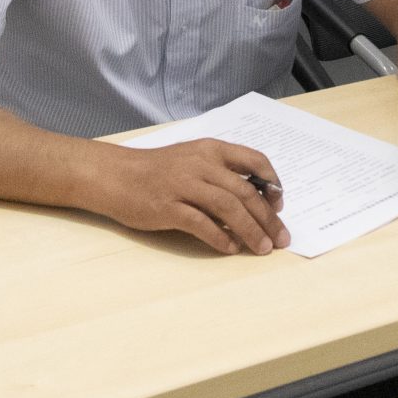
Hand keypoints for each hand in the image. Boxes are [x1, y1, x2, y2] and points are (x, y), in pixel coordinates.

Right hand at [96, 139, 288, 255]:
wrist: (115, 175)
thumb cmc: (156, 170)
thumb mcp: (192, 159)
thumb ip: (220, 173)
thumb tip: (253, 201)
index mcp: (211, 149)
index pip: (255, 160)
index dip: (272, 183)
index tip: (280, 204)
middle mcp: (201, 164)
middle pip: (245, 191)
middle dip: (268, 217)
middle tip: (281, 238)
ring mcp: (183, 185)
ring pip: (228, 208)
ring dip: (250, 231)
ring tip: (262, 248)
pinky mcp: (167, 207)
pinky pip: (201, 223)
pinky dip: (219, 237)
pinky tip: (230, 248)